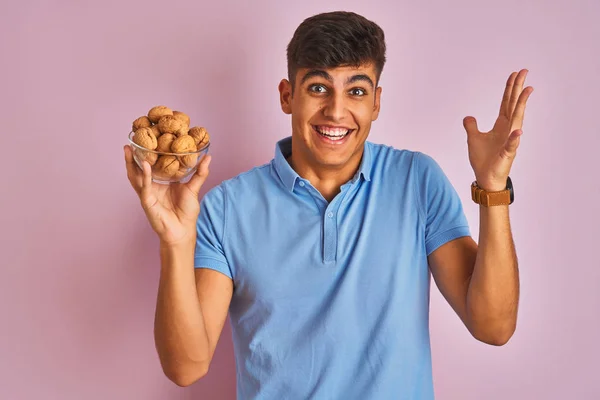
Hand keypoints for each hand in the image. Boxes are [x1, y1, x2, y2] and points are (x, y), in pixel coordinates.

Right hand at [124, 145, 211, 245]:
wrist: (183, 231)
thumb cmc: (186, 212)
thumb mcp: (193, 188)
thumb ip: (200, 173)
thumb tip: (208, 157)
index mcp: (160, 183)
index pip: (151, 165)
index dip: (147, 153)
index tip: (146, 139)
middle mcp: (151, 187)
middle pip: (138, 169)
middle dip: (132, 156)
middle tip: (130, 141)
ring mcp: (147, 194)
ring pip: (135, 177)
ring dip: (131, 163)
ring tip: (129, 149)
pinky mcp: (148, 202)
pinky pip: (145, 187)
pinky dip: (145, 176)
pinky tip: (145, 165)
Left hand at [463, 69, 533, 190]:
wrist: (485, 177)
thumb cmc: (482, 159)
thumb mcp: (473, 139)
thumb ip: (471, 126)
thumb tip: (468, 116)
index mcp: (500, 125)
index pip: (506, 103)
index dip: (509, 88)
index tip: (514, 74)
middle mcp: (507, 129)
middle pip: (513, 105)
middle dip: (518, 88)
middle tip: (524, 71)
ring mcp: (509, 140)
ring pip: (517, 119)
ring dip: (522, 105)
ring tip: (527, 90)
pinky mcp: (507, 153)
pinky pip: (512, 144)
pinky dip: (514, 137)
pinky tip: (518, 130)